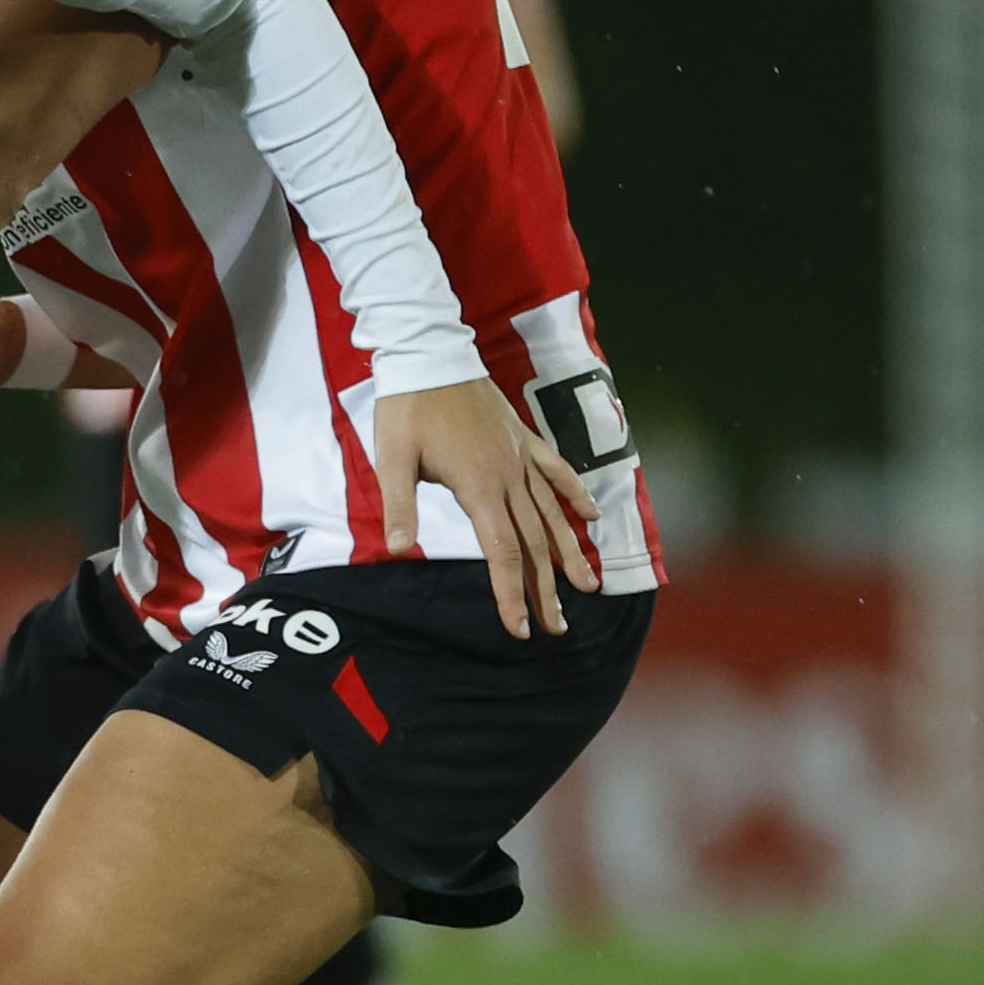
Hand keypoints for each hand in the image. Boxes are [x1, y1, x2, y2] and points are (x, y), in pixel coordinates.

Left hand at [368, 379, 602, 640]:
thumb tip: (398, 551)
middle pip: (533, 543)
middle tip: (558, 627)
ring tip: (588, 587)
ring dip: (569, 553)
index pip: (503, 553)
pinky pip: (557, 471)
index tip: (520, 629)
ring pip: (551, 513)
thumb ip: (400, 506)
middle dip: (546, 589)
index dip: (512, 594)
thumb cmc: (406, 408)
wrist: (429, 355)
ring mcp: (520, 457)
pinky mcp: (523, 439)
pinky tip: (591, 517)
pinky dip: (575, 495)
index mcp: (478, 486)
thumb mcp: (392, 458)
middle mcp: (508, 476)